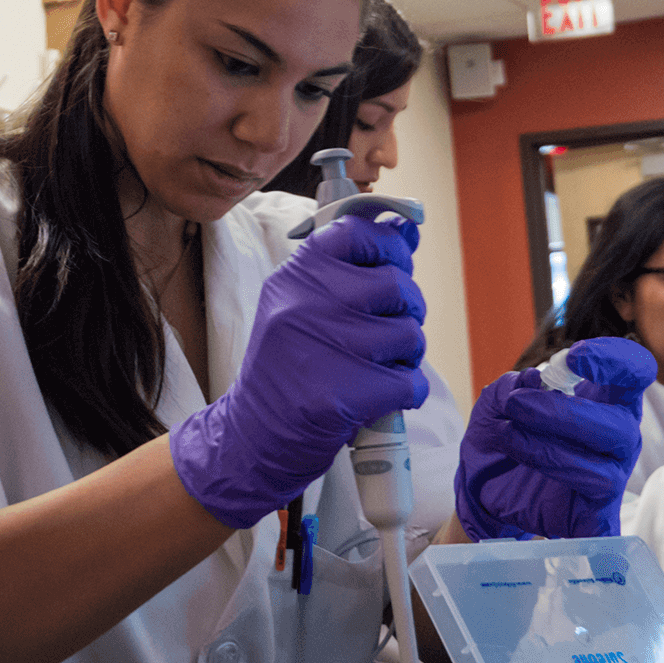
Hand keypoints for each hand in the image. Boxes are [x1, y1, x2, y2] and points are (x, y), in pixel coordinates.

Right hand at [170, 212, 427, 528]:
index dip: (388, 245)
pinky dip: (405, 393)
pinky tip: (379, 397)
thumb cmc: (287, 366)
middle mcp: (307, 303)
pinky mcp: (344, 394)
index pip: (357, 231)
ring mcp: (326, 347)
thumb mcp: (297, 304)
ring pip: (410, 334)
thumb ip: (347, 268)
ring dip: (406, 355)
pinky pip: (410, 381)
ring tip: (376, 366)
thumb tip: (406, 228)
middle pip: (396, 284)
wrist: (253, 434)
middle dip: (406, 309)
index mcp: (295, 276)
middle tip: (386, 328)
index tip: (391, 264)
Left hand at [456, 337, 655, 539]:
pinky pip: (599, 520)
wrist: (485, 481)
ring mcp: (610, 477)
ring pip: (601, 468)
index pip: (634, 372)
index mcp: (605, 400)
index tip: (574, 359)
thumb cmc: (506, 430)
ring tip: (507, 435)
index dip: (615, 360)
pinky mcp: (596, 516)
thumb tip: (532, 381)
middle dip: (563, 413)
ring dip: (547, 449)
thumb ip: (512, 386)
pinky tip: (531, 480)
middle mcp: (617, 437)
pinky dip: (567, 500)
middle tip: (516, 404)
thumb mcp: (497, 400)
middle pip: (620, 425)